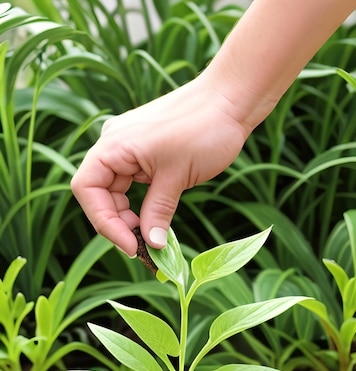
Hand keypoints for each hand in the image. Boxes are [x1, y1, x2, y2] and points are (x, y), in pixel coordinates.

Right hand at [71, 74, 247, 256]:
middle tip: (142, 247)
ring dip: (129, 217)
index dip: (104, 223)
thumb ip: (157, 212)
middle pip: (98, 194)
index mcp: (112, 145)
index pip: (87, 190)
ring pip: (115, 192)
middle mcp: (114, 145)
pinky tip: (154, 219)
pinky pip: (132, 185)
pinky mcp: (144, 153)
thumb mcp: (177, 178)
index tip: (130, 246)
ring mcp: (128, 148)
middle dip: (117, 223)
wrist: (230, 100)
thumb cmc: (204, 129)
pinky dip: (141, 205)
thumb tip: (151, 245)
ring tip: (150, 237)